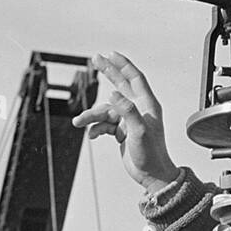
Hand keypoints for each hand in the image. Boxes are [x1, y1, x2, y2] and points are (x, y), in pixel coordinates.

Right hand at [72, 51, 178, 188]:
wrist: (152, 176)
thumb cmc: (151, 154)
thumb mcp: (139, 131)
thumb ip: (127, 111)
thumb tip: (112, 94)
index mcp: (148, 105)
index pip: (135, 78)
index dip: (123, 64)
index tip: (110, 53)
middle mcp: (139, 110)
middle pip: (121, 85)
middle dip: (108, 72)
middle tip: (95, 58)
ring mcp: (130, 120)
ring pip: (106, 111)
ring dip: (92, 115)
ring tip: (78, 122)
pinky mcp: (122, 132)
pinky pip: (105, 125)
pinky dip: (96, 128)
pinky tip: (91, 135)